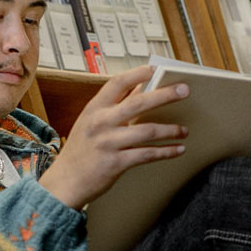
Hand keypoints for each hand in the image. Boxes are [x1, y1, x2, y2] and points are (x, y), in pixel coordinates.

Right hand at [40, 65, 189, 208]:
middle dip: (165, 95)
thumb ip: (115, 105)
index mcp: (95, 108)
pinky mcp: (116, 163)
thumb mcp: (92, 121)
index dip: (138, 73)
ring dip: (171, 130)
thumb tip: (141, 87)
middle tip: (184, 90)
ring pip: (147, 130)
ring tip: (184, 130)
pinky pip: (147, 154)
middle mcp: (101, 123)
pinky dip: (166, 152)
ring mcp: (108, 143)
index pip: (118, 83)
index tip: (157, 69)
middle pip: (138, 103)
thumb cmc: (81, 149)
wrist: (66, 181)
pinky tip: (177, 149)